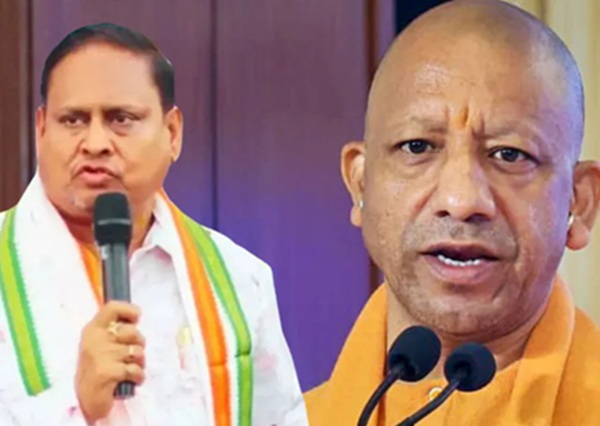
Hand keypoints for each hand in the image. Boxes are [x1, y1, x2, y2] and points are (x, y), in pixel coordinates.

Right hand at [75, 301, 145, 423]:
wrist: (85, 399)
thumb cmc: (97, 368)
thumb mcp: (100, 344)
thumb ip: (114, 331)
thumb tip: (135, 319)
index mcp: (92, 329)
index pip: (112, 308)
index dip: (129, 310)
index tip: (137, 317)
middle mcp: (95, 339)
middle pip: (132, 331)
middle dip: (139, 343)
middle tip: (132, 354)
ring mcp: (100, 355)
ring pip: (137, 351)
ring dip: (139, 362)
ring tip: (130, 368)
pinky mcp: (107, 372)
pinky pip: (136, 369)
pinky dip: (138, 376)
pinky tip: (132, 380)